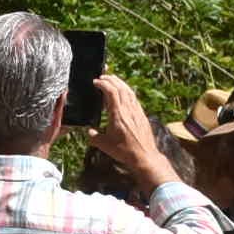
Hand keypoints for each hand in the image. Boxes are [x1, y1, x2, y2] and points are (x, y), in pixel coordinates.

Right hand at [87, 75, 177, 191]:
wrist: (145, 156)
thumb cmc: (125, 151)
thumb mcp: (104, 145)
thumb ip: (94, 136)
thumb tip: (89, 131)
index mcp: (118, 114)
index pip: (111, 92)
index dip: (103, 83)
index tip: (96, 82)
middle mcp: (128, 110)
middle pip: (121, 87)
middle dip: (111, 79)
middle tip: (103, 77)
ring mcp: (137, 111)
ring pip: (129, 91)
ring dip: (120, 83)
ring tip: (113, 80)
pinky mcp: (142, 115)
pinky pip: (134, 98)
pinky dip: (127, 91)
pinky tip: (124, 93)